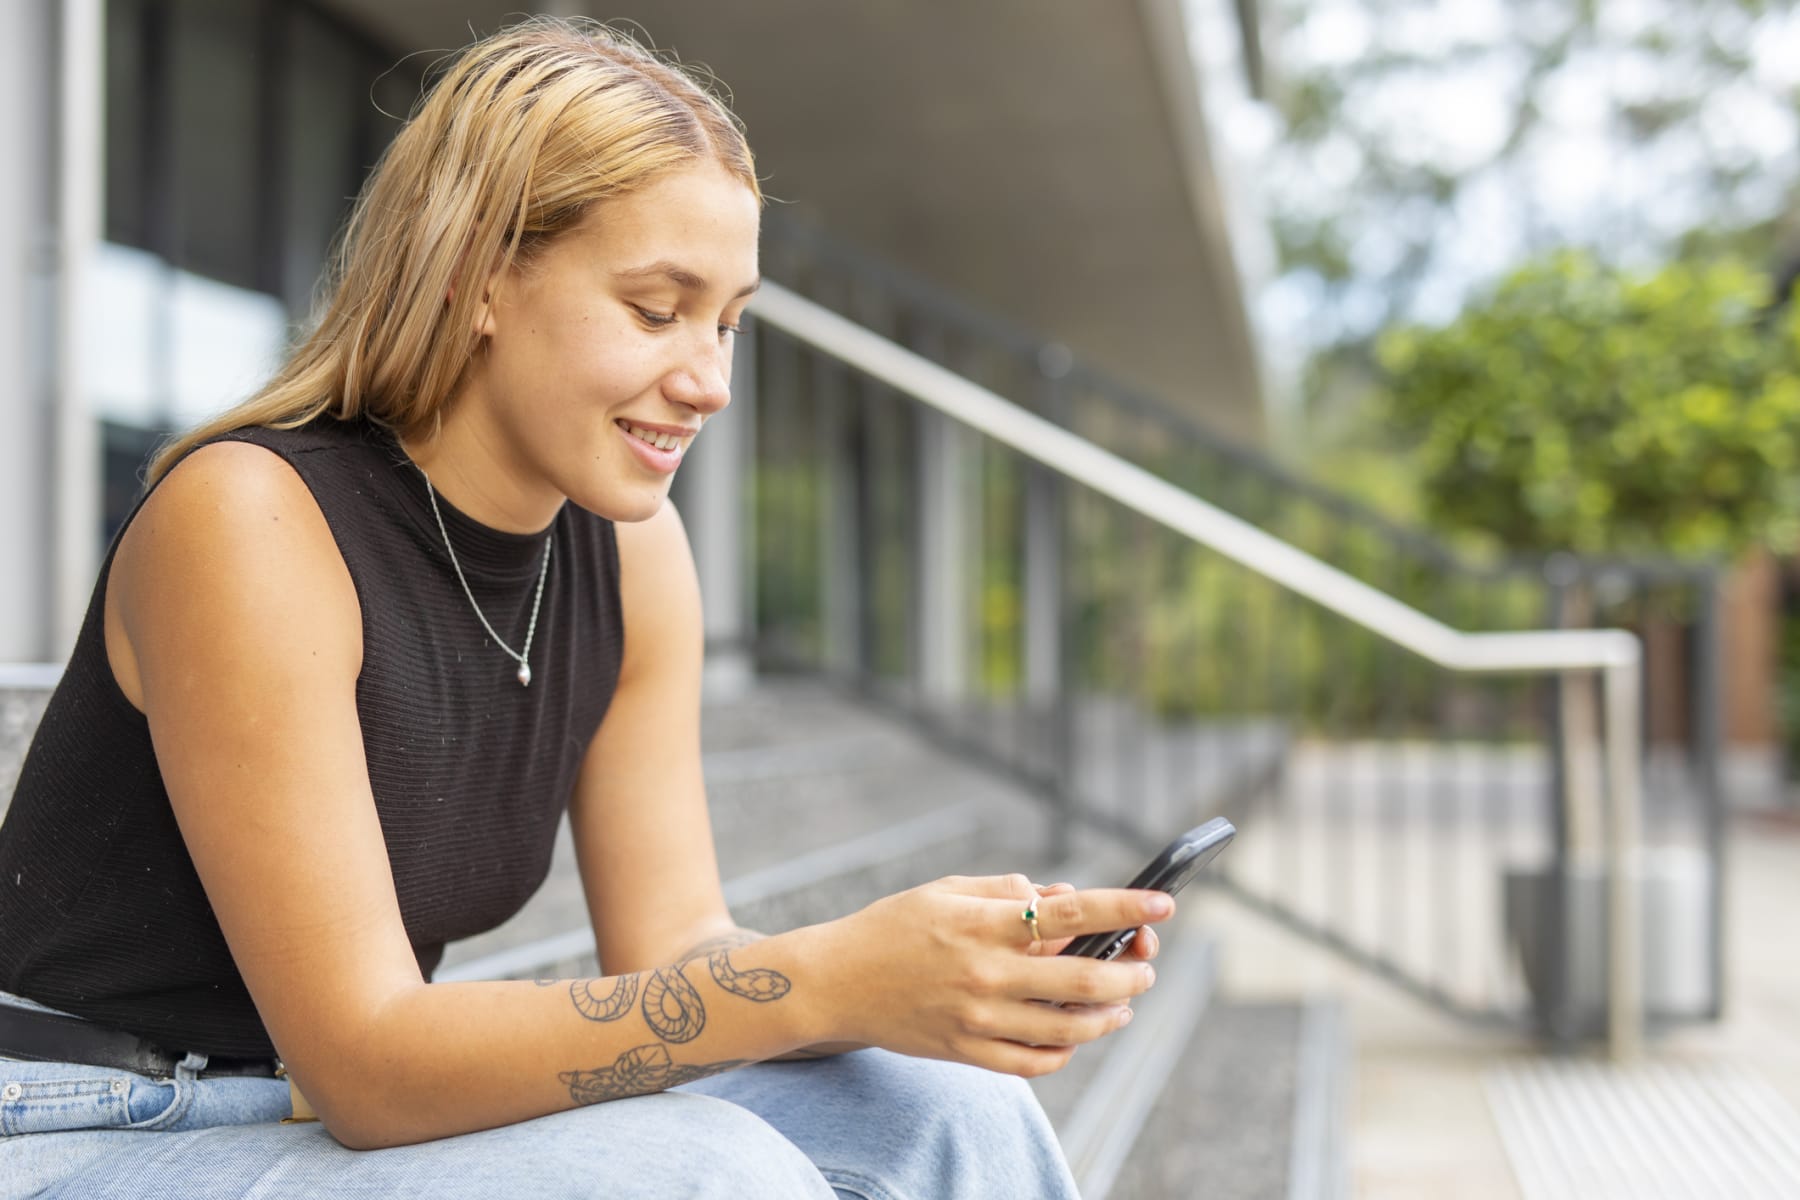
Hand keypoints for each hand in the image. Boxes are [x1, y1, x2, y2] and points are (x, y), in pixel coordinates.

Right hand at [812, 874, 1172, 1077]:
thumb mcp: (947, 890)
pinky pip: (1034, 1063)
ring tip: (1122, 1004)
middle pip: (1083, 979)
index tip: (1164, 904)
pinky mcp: (967, 1052)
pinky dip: (1066, 1051)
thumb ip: (1006, 891)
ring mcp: (978, 1019)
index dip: (1124, 907)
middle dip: (1131, 972)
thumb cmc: (893, 927)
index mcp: (982, 924)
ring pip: (1068, 1028)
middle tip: (1145, 964)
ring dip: (1109, 1016)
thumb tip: (1061, 896)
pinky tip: (1075, 1034)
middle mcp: (986, 974)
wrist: (835, 981)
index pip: (1070, 913)